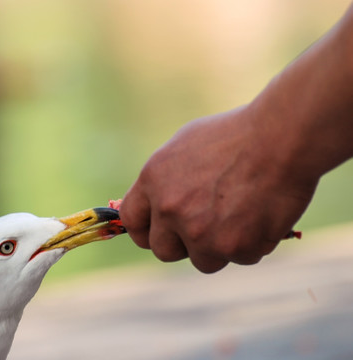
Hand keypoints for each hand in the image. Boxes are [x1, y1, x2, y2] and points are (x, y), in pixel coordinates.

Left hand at [120, 106, 317, 272]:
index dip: (145, 231)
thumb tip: (155, 205)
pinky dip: (251, 243)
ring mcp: (202, 232)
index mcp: (153, 181)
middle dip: (182, 244)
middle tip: (204, 228)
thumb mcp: (183, 146)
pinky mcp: (235, 247)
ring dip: (219, 247)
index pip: (133, 222)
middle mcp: (171, 210)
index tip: (158, 233)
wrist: (281, 138)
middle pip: (163, 251)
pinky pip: (240, 258)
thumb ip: (164, 181)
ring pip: (204, 260)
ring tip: (239, 216)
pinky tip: (261, 214)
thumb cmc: (234, 135)